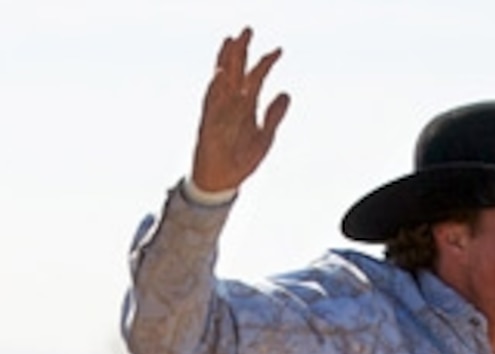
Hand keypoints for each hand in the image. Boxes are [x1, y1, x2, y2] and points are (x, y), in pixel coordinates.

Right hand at [190, 28, 288, 194]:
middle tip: (247, 30)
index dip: (266, 63)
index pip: (256, 78)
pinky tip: (220, 74)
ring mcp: (218, 112)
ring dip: (225, 62)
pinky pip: (211, 103)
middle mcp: (232, 104)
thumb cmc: (241, 160)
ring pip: (221, 81)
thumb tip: (286, 93)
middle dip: (241, 51)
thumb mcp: (265, 138)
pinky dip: (215, 88)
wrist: (222, 183)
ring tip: (229, 42)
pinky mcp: (208, 123)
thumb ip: (274, 116)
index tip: (279, 50)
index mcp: (247, 105)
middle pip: (237, 71)